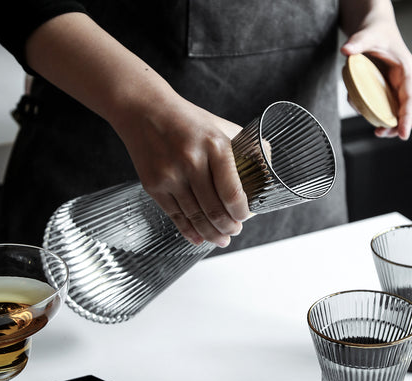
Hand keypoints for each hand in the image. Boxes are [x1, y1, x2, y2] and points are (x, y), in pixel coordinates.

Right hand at [114, 95, 249, 246]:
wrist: (144, 111)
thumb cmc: (188, 121)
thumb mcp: (220, 126)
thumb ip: (245, 145)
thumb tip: (268, 165)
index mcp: (215, 146)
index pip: (233, 193)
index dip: (241, 213)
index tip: (245, 217)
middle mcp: (191, 161)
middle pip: (214, 210)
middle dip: (229, 227)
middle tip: (234, 231)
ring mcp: (170, 175)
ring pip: (195, 217)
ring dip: (211, 234)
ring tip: (221, 239)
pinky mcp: (153, 186)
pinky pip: (175, 216)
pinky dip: (189, 231)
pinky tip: (199, 238)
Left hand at [340, 0, 411, 139]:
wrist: (373, 26)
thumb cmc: (376, 30)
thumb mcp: (367, 34)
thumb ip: (357, 42)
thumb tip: (346, 50)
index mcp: (405, 70)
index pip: (410, 97)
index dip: (407, 116)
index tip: (403, 133)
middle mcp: (402, 80)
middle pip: (404, 108)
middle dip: (397, 125)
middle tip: (382, 134)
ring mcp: (392, 85)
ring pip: (394, 110)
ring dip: (387, 123)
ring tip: (378, 132)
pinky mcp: (382, 88)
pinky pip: (382, 105)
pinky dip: (376, 114)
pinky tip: (366, 115)